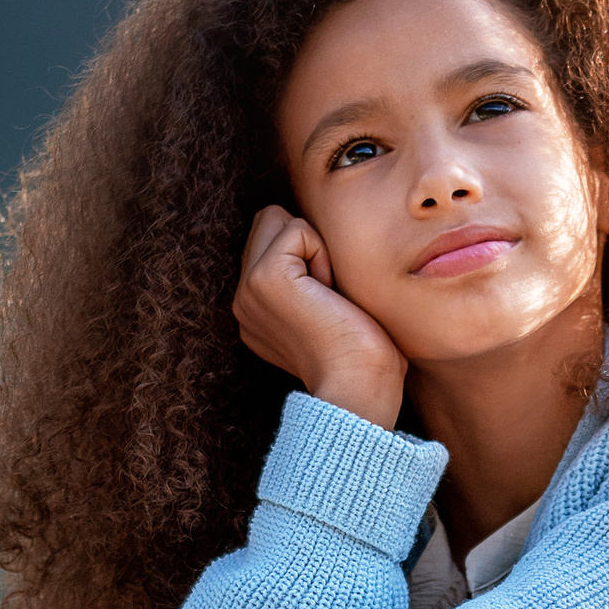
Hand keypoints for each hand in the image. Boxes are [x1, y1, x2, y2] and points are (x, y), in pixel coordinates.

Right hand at [233, 205, 405, 427]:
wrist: (358, 389)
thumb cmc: (365, 357)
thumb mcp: (329, 311)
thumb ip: (311, 280)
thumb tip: (321, 248)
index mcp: (256, 308)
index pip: (270, 238)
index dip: (309, 252)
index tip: (329, 302)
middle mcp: (243, 299)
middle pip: (270, 220)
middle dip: (307, 243)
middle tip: (329, 294)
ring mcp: (248, 289)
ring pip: (280, 219)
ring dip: (316, 249)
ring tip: (328, 296)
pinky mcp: (265, 278)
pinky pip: (296, 228)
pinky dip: (323, 254)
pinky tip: (328, 295)